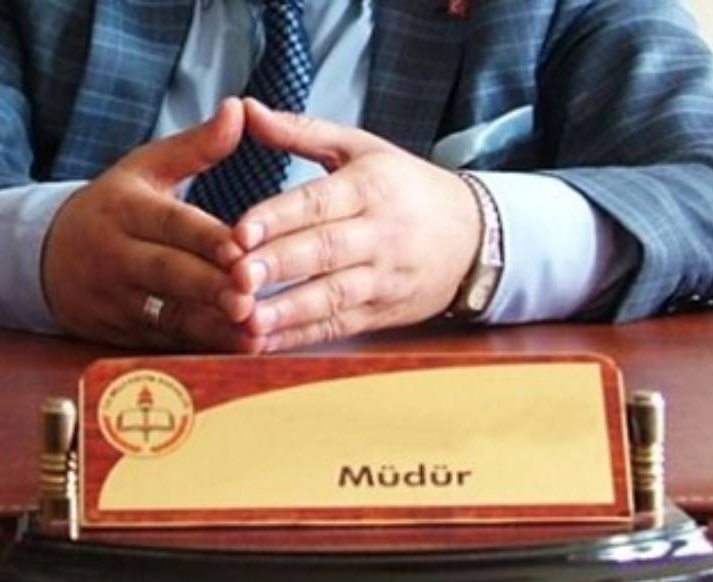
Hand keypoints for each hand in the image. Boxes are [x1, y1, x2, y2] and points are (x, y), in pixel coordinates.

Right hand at [41, 98, 257, 351]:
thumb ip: (197, 146)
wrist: (44, 257)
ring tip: (252, 336)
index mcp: (125, 209)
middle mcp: (116, 256)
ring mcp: (115, 301)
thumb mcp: (146, 168)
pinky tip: (237, 354)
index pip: (171, 224)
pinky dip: (200, 352)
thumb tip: (239, 108)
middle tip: (248, 299)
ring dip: (212, 329)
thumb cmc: (115, 207)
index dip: (207, 239)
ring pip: (166, 318)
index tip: (243, 249)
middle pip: (167, 274)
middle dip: (208, 288)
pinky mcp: (120, 335)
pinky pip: (164, 346)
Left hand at [223, 99, 481, 352]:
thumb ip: (301, 131)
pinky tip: (265, 343)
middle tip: (236, 277)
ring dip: (289, 311)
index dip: (278, 218)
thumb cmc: (408, 187)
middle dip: (279, 265)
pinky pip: (339, 326)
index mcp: (371, 187)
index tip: (240, 232)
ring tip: (247, 319)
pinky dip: (301, 337)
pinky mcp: (383, 312)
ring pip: (333, 295)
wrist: (477, 236)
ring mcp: (384, 277)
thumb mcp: (363, 148)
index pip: (319, 203)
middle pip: (325, 251)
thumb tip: (246, 109)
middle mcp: (380, 234)